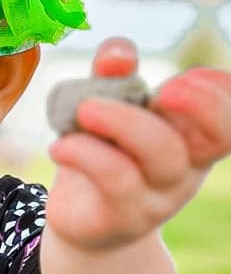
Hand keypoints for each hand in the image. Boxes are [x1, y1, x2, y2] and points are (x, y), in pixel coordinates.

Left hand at [46, 37, 230, 249]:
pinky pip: (115, 179)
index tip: (187, 77)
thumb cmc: (104, 155)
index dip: (220, 96)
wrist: (81, 223)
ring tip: (83, 109)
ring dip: (121, 120)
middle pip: (209, 137)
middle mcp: (183, 170)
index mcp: (191, 140)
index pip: (228, 121)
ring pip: (159, 154)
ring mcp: (156, 198)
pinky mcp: (121, 217)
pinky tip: (60, 146)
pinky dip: (85, 153)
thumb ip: (114, 77)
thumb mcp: (109, 111)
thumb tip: (120, 50)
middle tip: (159, 89)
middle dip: (193, 103)